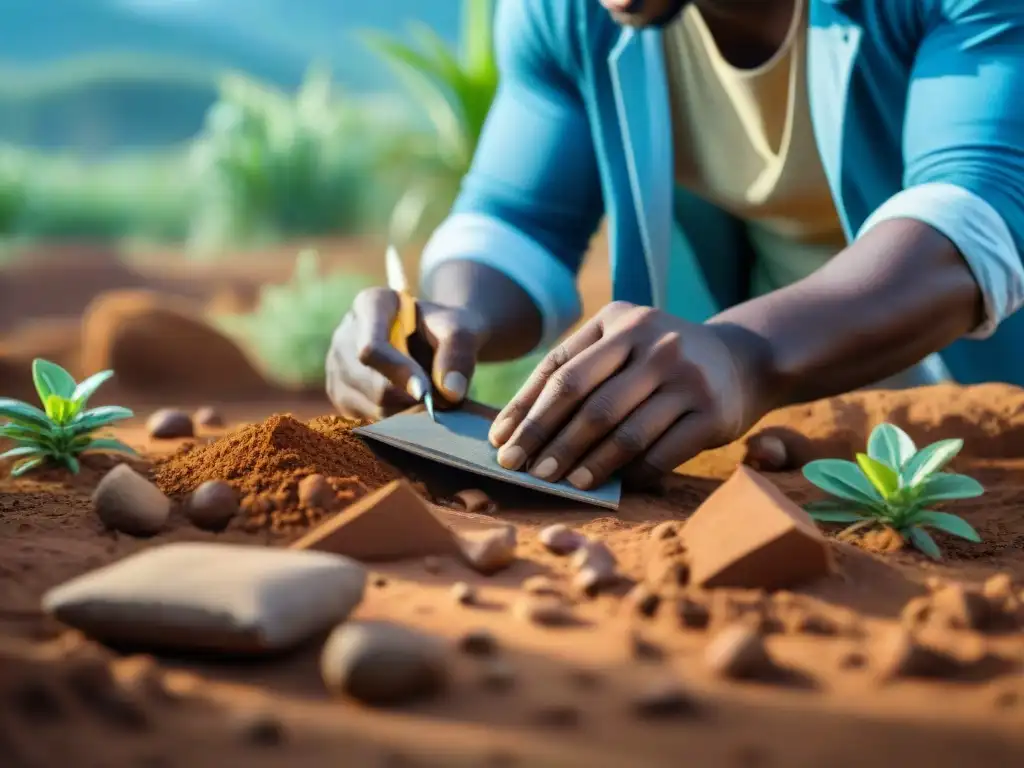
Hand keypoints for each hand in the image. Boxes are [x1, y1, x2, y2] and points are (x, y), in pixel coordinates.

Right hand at [326, 287, 488, 419]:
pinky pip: (368, 422)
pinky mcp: (340, 396)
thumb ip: (459, 351)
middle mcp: (345, 336)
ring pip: (372, 408)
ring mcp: (336, 369)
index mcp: (370, 305)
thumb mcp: (460, 328)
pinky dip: (396, 423)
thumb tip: (450, 391)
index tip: (425, 392)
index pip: (372, 348)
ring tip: (427, 396)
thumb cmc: (444, 329)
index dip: (397, 373)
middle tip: (442, 400)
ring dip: (407, 412)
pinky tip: (410, 405)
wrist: (431, 341)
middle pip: (373, 386)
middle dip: (411, 400)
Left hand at [488, 301, 772, 488]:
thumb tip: (514, 430)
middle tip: (520, 470)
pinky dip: (631, 474)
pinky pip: (660, 453)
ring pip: (623, 431)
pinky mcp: (712, 413)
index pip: (561, 370)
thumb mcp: (620, 344)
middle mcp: (654, 341)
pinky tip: (610, 486)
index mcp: (620, 320)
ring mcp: (686, 377)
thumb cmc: (658, 360)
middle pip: (586, 401)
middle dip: (547, 440)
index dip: (526, 410)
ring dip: (586, 464)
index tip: (501, 443)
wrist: (741, 359)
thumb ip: (574, 371)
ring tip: (562, 484)